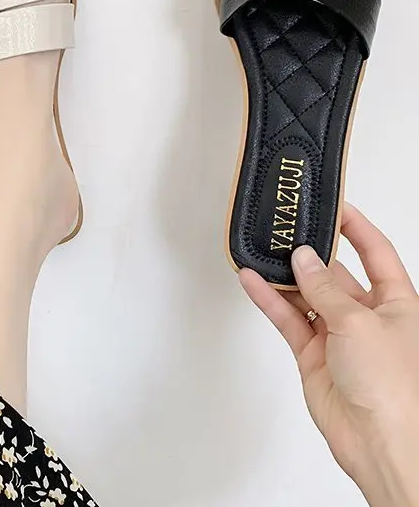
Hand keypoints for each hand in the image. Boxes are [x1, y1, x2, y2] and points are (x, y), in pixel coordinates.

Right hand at [241, 204, 418, 506]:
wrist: (381, 444)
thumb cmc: (395, 389)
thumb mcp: (359, 322)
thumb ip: (324, 288)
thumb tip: (304, 259)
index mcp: (397, 303)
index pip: (376, 253)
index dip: (357, 227)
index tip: (335, 206)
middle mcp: (368, 317)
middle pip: (335, 273)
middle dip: (311, 253)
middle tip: (285, 230)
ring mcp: (339, 336)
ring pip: (306, 295)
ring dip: (284, 276)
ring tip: (262, 251)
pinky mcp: (314, 355)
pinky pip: (288, 318)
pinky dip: (269, 300)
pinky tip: (253, 281)